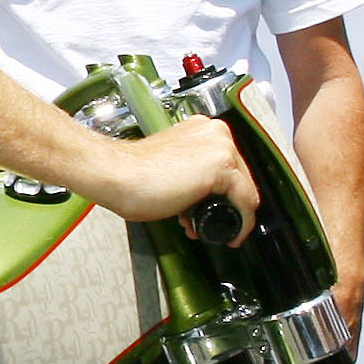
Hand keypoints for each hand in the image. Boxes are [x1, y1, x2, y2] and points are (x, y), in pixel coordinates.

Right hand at [77, 116, 258, 238]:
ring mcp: (220, 147)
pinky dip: (243, 222)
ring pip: (245, 189)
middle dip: (226, 207)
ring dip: (230, 216)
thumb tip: (204, 196)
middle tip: (205, 225)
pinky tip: (232, 234)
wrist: (116, 175)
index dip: (223, 196)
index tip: (213, 213)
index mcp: (202, 129)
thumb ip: (192, 174)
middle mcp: (215, 132)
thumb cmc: (133, 174)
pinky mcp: (222, 165)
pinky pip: (246, 200)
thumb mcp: (172, 168)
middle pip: (240, 177)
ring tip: (206, 229)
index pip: (229, 166)